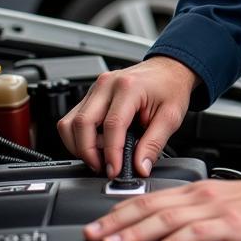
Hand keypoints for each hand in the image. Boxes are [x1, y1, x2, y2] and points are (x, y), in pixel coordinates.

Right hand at [57, 56, 198, 177]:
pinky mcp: (90, 95)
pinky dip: (78, 137)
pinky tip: (96, 145)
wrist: (168, 69)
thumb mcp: (171, 116)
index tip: (114, 171)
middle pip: (82, 124)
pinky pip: (72, 120)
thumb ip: (154, 144)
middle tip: (104, 168)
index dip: (111, 153)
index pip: (112, 125)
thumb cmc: (170, 87)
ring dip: (79, 146)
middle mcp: (107, 85)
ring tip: (99, 158)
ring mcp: (95, 88)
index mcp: (129, 87)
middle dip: (88, 153)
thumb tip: (140, 167)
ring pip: (70, 123)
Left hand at [84, 174, 240, 240]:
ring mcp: (214, 209)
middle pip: (150, 207)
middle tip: (90, 237)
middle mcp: (201, 196)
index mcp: (198, 191)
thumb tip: (173, 236)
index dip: (119, 212)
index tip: (96, 225)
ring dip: (135, 234)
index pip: (149, 199)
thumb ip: (198, 218)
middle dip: (116, 223)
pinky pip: (194, 234)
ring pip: (165, 219)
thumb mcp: (225, 207)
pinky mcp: (229, 224)